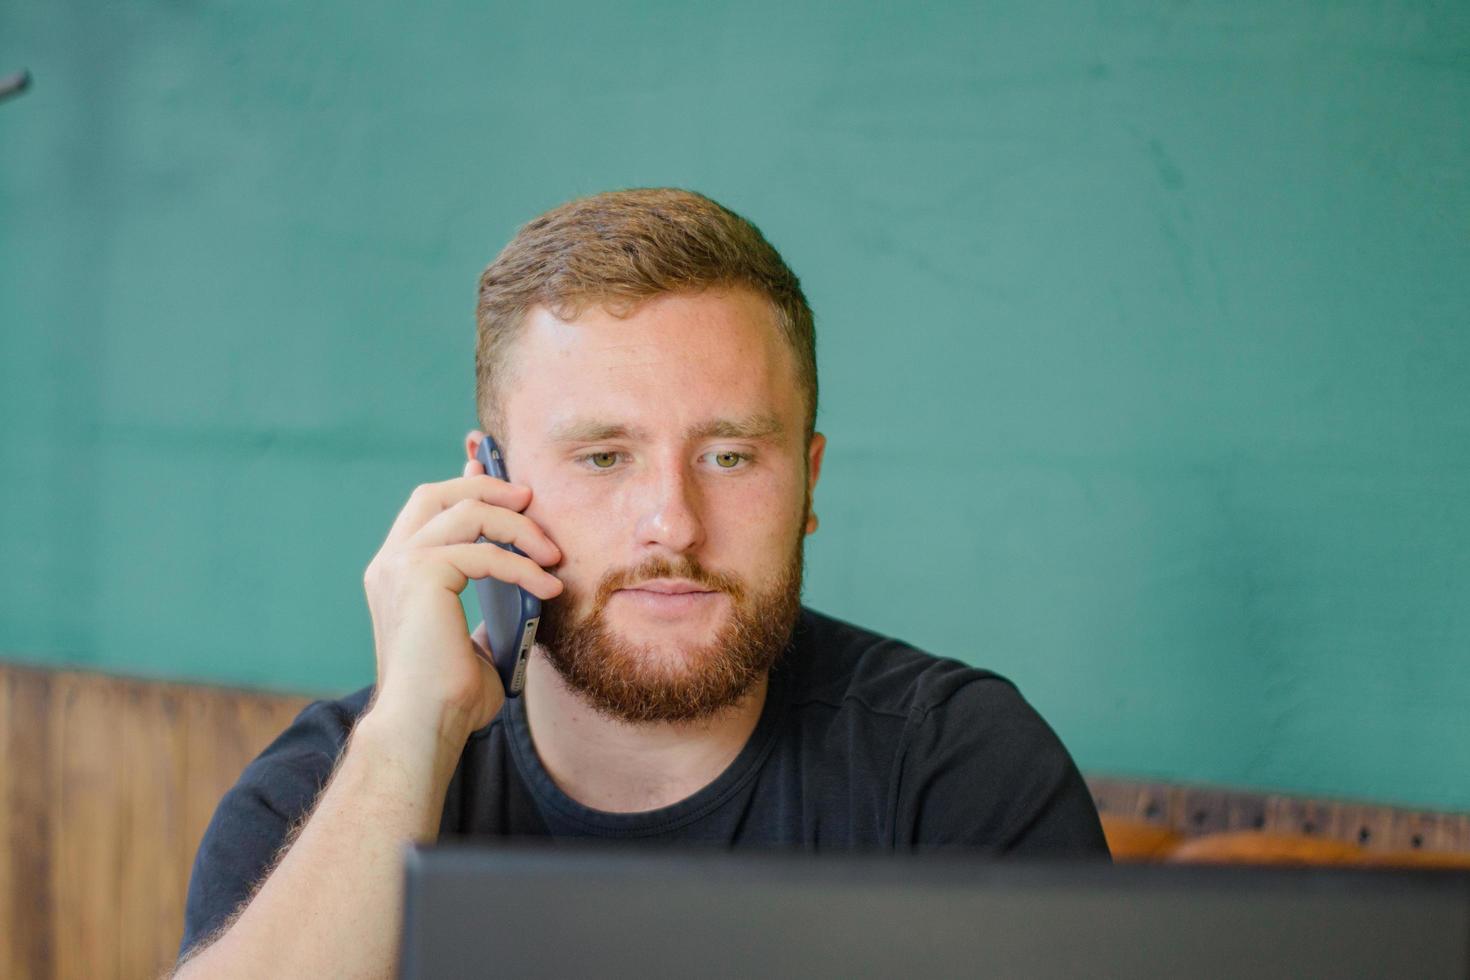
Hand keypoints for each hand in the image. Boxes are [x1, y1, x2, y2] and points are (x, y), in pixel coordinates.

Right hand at [361, 456, 562, 742]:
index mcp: (397, 573)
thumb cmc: (449, 698)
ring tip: (552, 555)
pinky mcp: (419, 576)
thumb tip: (524, 595)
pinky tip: (549, 586)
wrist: (422, 730)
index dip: (465, 481)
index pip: (428, 507)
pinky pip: (484, 553)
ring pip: (467, 513)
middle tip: (531, 499)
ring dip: (518, 527)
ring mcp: (400, 566)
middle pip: (438, 493)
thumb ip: (490, 611)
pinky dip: (522, 566)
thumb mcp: (476, 642)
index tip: (500, 469)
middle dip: (488, 486)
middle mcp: (390, 563)